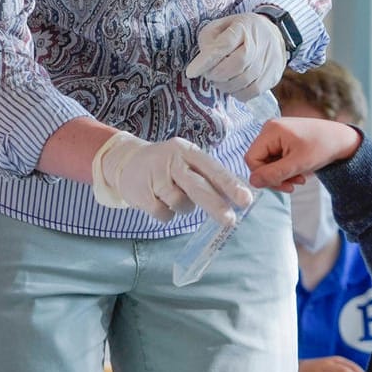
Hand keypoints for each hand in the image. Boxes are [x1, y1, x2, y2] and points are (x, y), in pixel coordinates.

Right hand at [92, 132, 253, 224]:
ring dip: (184, 208)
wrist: (125, 161)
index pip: (213, 169)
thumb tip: (237, 197)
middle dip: (216, 205)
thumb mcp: (186, 161)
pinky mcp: (142, 193)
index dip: (230, 185)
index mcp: (188, 151)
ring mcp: (155, 176)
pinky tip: (159, 201)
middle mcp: (172, 161)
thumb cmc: (166, 165)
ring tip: (174, 196)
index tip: (246, 200)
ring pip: (181, 204)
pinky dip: (167, 214)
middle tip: (230, 220)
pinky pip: (164, 214)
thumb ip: (208, 176)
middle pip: (198, 187)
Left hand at [185, 13, 287, 101]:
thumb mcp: (221, 26)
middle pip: (237, 64)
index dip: (206, 60)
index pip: (224, 44)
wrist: (272, 33)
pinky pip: (253, 91)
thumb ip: (209, 40)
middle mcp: (259, 43)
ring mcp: (269, 60)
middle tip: (209, 74)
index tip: (191, 72)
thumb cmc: (240, 31)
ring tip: (219, 80)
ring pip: (245, 80)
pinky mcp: (272, 75)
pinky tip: (232, 87)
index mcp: (243, 27)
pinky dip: (238, 93)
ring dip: (225, 85)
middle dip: (216, 74)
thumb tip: (203, 60)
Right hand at [246, 117, 362, 189]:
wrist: (341, 139)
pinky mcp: (282, 139)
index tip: (283, 184)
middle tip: (294, 184)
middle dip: (275, 176)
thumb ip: (274, 174)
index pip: (252, 159)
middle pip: (259, 161)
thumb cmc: (322, 147)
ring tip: (300, 178)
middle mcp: (270, 129)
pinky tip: (299, 171)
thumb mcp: (298, 164)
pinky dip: (286, 169)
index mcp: (271, 130)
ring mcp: (276, 134)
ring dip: (282, 175)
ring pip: (267, 162)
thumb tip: (253, 182)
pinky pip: (275, 159)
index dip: (263, 175)